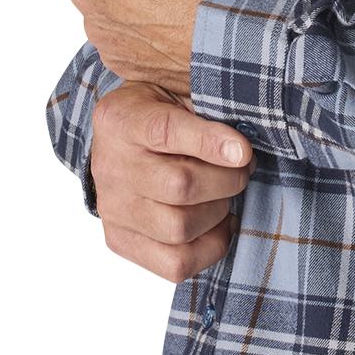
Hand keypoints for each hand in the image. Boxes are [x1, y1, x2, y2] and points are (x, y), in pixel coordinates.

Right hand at [89, 81, 251, 281]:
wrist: (117, 138)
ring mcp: (112, 208)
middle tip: (242, 170)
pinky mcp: (120, 240)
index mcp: (120, 119)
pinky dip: (209, 247)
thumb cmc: (159, 112)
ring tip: (225, 195)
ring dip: (219, 212)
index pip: (165, 131)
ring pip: (179, 228)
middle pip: (179, 186)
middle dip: (227, 180)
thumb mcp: (177, 90)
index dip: (210, 143)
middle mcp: (110, 166)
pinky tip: (217, 223)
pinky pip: (174, 264)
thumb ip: (208, 107)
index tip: (244, 152)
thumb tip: (243, 151)